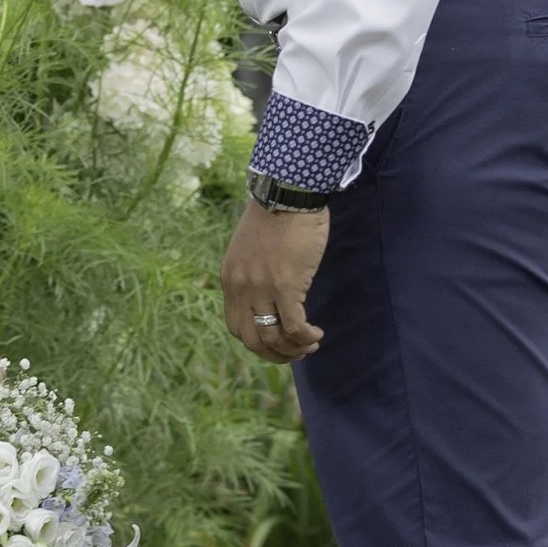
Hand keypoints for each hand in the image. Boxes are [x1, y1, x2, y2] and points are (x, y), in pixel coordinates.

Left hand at [221, 201, 327, 364]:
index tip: (277, 341)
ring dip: (293, 350)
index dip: (257, 341)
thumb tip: (269, 297)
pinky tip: (317, 334)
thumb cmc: (277, 216)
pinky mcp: (285, 285)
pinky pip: (294, 327)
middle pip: (251, 340)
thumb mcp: (253, 248)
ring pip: (272, 339)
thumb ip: (254, 273)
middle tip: (296, 352)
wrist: (288, 192)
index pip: (235, 326)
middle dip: (275, 354)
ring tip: (310, 345)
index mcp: (230, 278)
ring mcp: (261, 288)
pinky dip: (306, 338)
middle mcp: (240, 287)